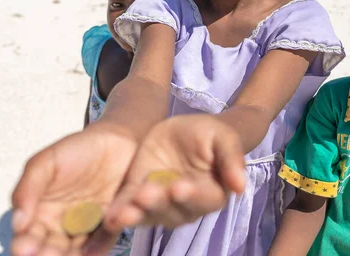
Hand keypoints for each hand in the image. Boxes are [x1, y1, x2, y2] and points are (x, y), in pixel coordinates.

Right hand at [11, 123, 138, 255]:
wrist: (116, 140)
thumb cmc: (75, 151)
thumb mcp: (45, 164)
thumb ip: (27, 188)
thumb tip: (17, 222)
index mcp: (40, 214)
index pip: (28, 237)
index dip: (25, 244)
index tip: (24, 247)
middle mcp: (62, 227)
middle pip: (49, 249)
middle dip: (46, 254)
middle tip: (45, 254)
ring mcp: (87, 229)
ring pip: (74, 250)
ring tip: (63, 254)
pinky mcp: (110, 226)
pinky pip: (102, 242)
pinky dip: (96, 249)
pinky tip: (89, 252)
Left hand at [103, 115, 245, 231]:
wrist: (188, 132)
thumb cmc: (211, 135)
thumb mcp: (224, 138)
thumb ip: (232, 159)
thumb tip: (240, 186)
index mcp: (211, 194)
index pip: (203, 199)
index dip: (192, 195)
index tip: (180, 188)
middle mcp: (186, 206)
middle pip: (173, 210)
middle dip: (158, 204)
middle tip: (147, 195)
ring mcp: (161, 204)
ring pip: (149, 214)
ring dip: (136, 214)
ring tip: (123, 213)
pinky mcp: (138, 195)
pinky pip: (129, 207)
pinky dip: (119, 213)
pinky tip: (109, 217)